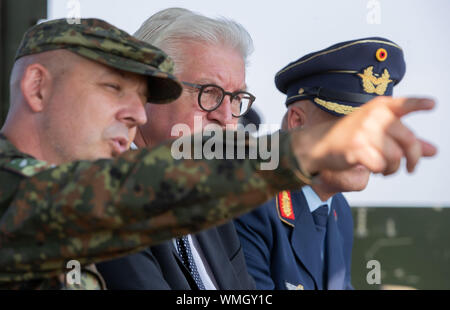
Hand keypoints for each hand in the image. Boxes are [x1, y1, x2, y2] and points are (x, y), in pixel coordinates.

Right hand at [292, 97, 436, 175]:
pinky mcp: (356, 148)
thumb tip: (434, 151)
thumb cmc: (350, 137)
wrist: (318, 144)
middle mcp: (373, 116)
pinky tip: (374, 168)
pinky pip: (381, 165)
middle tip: (412, 167)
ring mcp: (364, 132)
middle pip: (408, 140)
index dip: (419, 104)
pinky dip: (380, 170)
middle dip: (413, 158)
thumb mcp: (377, 132)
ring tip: (386, 168)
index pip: (404, 104)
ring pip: (396, 156)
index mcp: (379, 107)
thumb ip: (405, 140)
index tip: (432, 104)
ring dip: (394, 167)